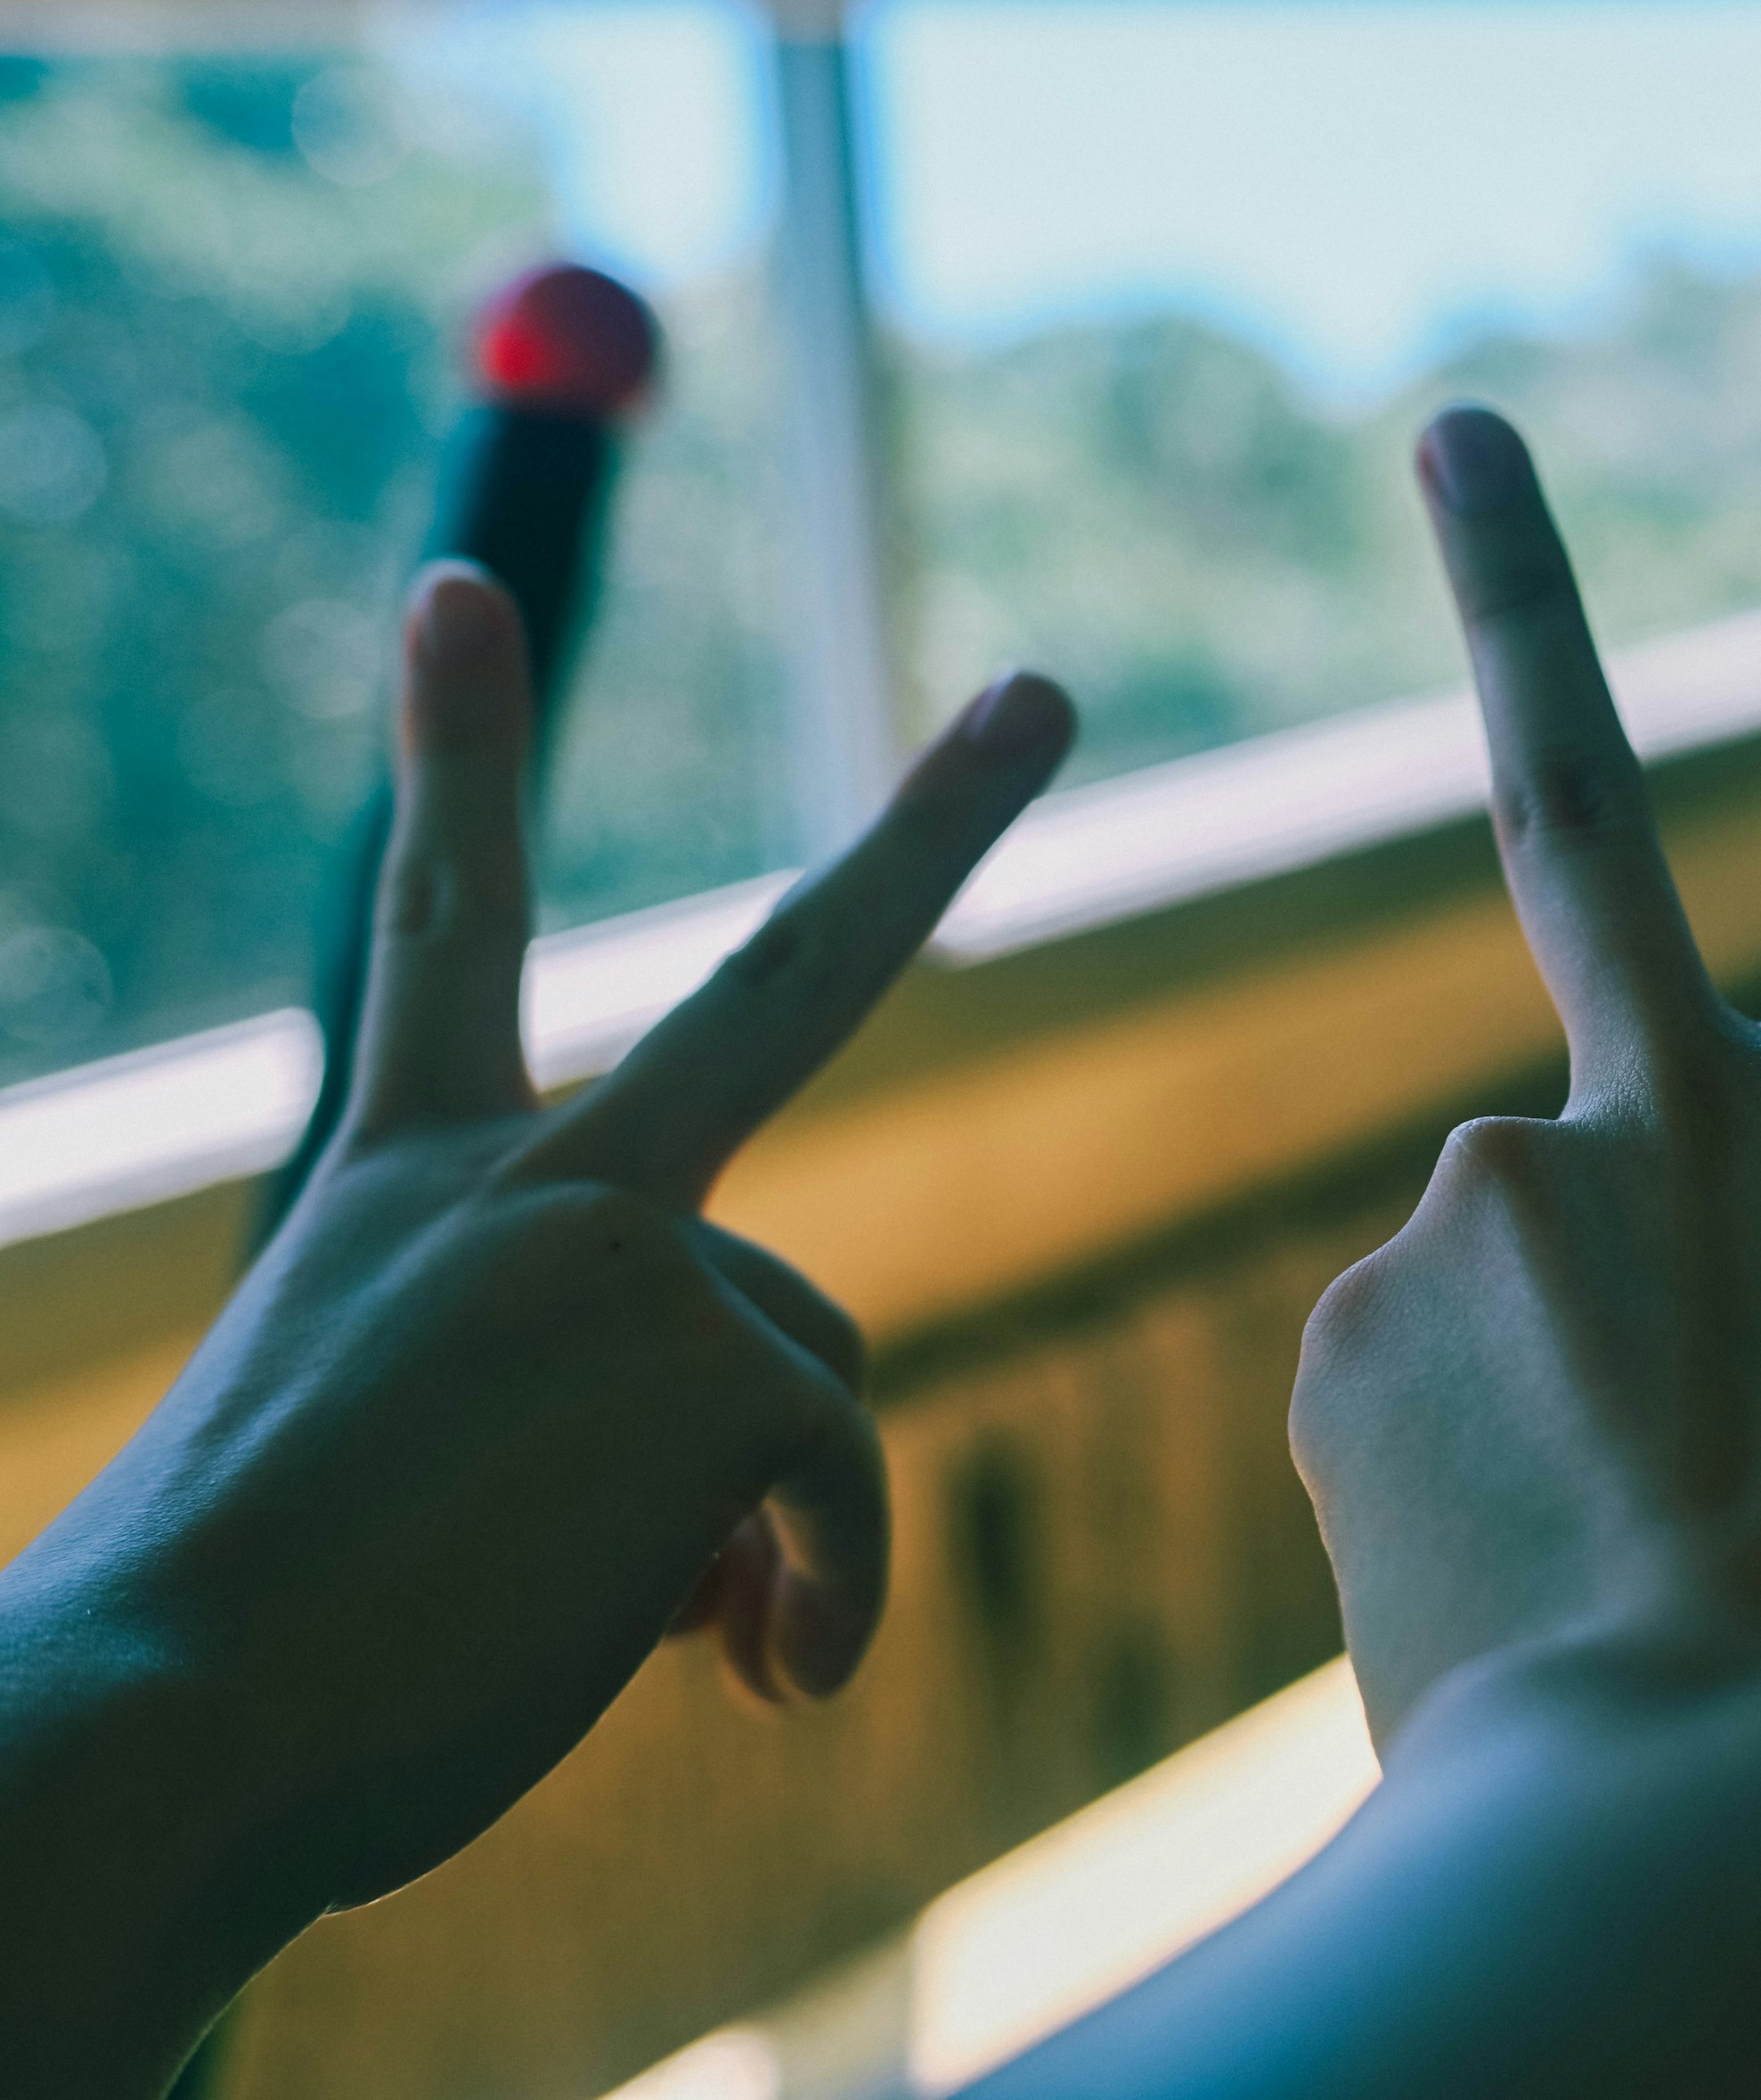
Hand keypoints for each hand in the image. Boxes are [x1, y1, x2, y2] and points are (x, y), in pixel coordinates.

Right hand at [0, 568, 1070, 2091]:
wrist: (151, 1741)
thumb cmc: (253, 1652)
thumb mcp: (400, 1465)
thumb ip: (581, 1414)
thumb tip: (762, 1509)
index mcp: (407, 1179)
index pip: (452, 926)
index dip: (467, 753)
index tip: (465, 587)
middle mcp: (529, 1181)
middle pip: (788, 981)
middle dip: (935, 828)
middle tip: (1041, 697)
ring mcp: (629, 1254)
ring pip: (808, 1371)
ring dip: (752, 1525)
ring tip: (597, 1627)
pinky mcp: (718, 1365)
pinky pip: (845, 1486)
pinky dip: (820, 1604)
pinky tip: (749, 1683)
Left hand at [1290, 388, 1760, 2020]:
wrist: (1742, 1857)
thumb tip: (1724, 1431)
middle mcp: (1695, 1116)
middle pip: (1585, 784)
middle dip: (1521, 580)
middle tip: (1451, 423)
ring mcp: (1504, 1199)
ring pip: (1503, 1274)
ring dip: (1545, 1411)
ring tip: (1608, 1590)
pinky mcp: (1354, 1328)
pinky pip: (1402, 1402)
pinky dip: (1449, 1498)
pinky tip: (1513, 1614)